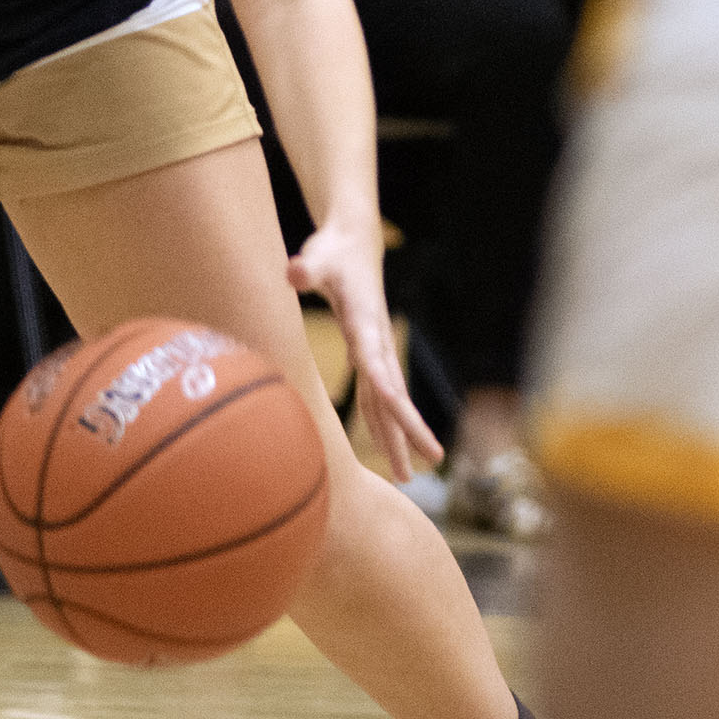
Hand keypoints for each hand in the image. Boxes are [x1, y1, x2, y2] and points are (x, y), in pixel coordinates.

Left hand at [286, 213, 443, 481]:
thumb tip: (293, 272)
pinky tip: (386, 445)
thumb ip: (306, 267)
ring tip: (406, 477)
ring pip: (389, 400)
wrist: (354, 242)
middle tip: (425, 468)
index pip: (376, 362)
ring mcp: (374, 348)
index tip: (396, 415)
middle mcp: (375, 341)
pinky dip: (383, 420)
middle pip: (393, 392)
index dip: (385, 388)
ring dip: (398, 436)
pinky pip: (378, 394)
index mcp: (365, 322)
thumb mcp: (318, 256)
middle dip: (409, 430)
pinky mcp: (367, 350)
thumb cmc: (332, 250)